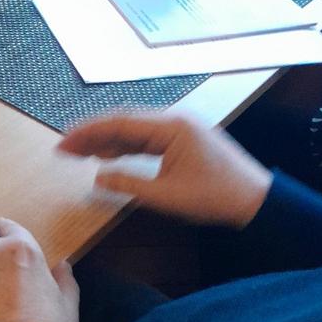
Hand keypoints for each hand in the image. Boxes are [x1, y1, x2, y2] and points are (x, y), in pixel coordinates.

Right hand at [59, 112, 272, 227]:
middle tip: (63, 148)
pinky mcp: (184, 139)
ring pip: (134, 129)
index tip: (63, 143)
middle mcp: (174, 119)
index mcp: (171, 126)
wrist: (258, 202)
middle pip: (123, 121)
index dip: (87, 133)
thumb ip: (128, 184)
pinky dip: (125, 145)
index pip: (119, 123)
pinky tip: (108, 155)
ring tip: (78, 152)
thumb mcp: (167, 196)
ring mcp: (180, 127)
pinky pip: (147, 137)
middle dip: (91, 134)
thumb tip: (97, 178)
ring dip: (106, 140)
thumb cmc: (216, 199)